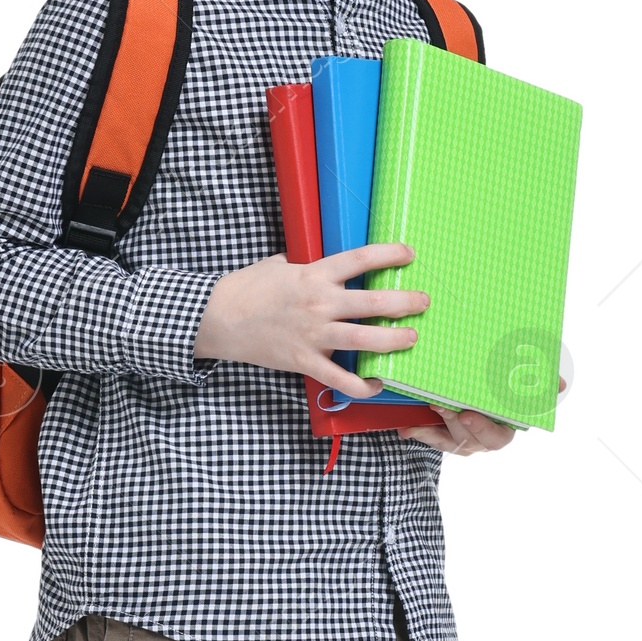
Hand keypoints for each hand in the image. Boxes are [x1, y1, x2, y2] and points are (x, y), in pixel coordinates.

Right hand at [193, 243, 427, 398]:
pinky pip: (341, 379)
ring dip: (394, 340)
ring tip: (411, 338)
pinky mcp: (305, 361)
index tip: (409, 254)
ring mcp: (314, 334)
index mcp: (314, 274)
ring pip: (366, 339)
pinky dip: (362, 386)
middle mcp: (320, 303)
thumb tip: (324, 265)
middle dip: (405, 302)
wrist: (219, 318)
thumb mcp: (279, 264)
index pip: (361, 259)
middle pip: (374, 301)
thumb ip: (306, 265)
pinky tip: (376, 383)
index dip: (390, 254)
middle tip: (423, 302)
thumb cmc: (248, 288)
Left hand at [398, 372, 564, 455]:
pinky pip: (431, 439)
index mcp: (505, 428)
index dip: (481, 427)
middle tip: (439, 404)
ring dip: (435, 427)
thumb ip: (539, 384)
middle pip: (469, 438)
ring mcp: (465, 441)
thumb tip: (561, 383)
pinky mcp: (445, 438)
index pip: (497, 436)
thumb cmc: (503, 390)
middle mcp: (485, 439)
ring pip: (450, 440)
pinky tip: (405, 427)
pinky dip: (418, 433)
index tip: (466, 414)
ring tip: (424, 410)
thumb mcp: (520, 387)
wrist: (476, 394)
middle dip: (452, 422)